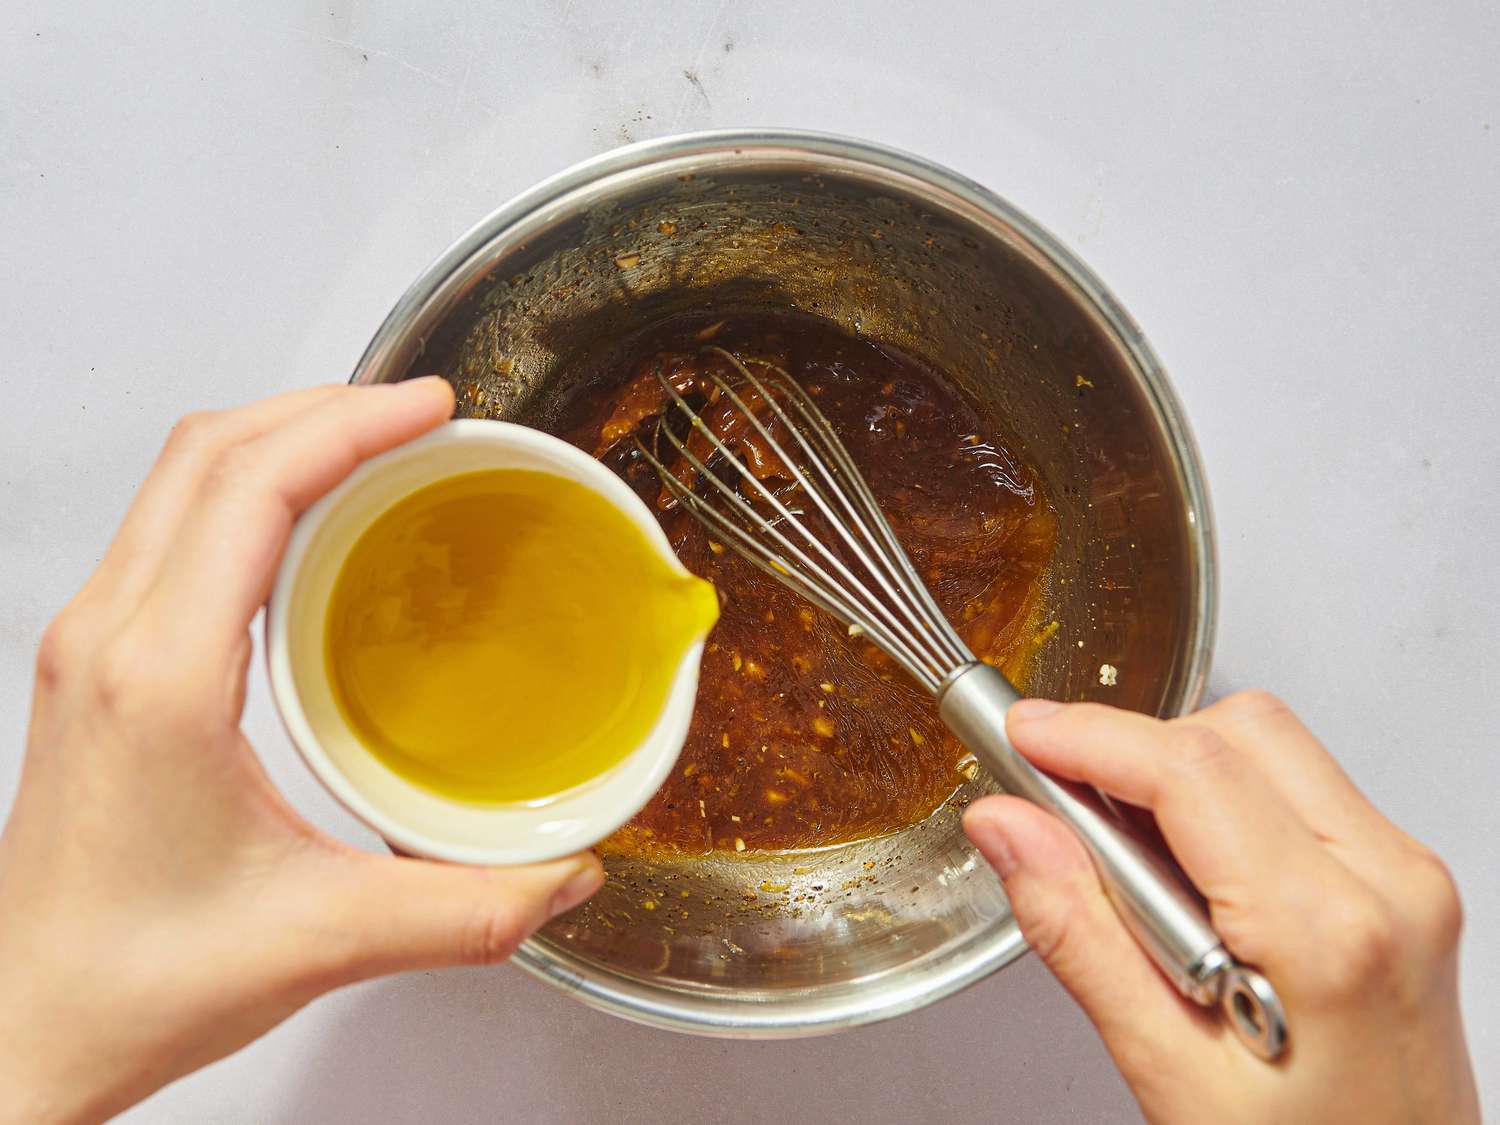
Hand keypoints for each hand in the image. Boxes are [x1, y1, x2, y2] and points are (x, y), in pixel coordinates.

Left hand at [0, 381, 603, 1124]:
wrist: (29, 1030)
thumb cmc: (128, 981)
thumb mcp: (321, 939)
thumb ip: (466, 909)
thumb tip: (569, 872)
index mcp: (158, 677)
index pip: (248, 488)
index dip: (347, 424)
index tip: (430, 406)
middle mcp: (109, 639)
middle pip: (206, 452)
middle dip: (321, 406)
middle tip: (422, 410)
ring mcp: (92, 646)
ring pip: (179, 479)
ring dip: (279, 436)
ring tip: (379, 444)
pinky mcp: (99, 666)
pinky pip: (171, 527)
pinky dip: (248, 489)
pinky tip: (313, 525)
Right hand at [963, 693, 1477, 1123]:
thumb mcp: (1169, 1071)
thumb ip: (1078, 936)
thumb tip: (1008, 828)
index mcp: (1329, 935)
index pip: (1192, 773)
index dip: (1091, 736)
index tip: (1024, 735)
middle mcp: (1387, 885)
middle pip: (1239, 732)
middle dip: (1135, 748)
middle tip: (1059, 801)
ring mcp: (1404, 877)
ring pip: (1271, 745)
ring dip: (1178, 773)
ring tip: (1126, 862)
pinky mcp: (1401, 880)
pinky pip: (1300, 786)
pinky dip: (1222, 802)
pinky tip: (1185, 876)